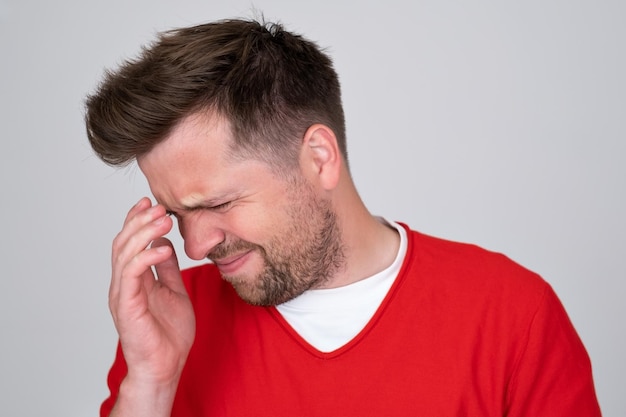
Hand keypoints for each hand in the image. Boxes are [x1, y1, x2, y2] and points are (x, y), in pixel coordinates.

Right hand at [109, 197, 194, 393]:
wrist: (166, 365)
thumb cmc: (170, 333)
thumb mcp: (174, 290)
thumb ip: (168, 268)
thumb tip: (166, 243)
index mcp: (134, 280)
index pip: (129, 243)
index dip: (136, 220)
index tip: (151, 203)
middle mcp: (123, 284)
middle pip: (123, 243)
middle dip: (140, 221)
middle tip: (159, 207)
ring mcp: (122, 294)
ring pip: (124, 254)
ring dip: (143, 233)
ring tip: (163, 220)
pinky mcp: (126, 306)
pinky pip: (132, 275)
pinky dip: (146, 257)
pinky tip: (164, 247)